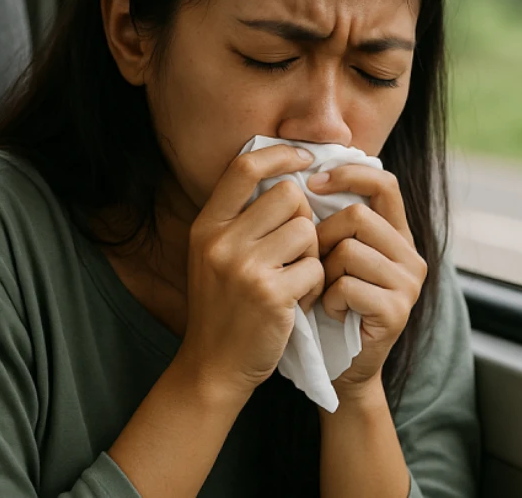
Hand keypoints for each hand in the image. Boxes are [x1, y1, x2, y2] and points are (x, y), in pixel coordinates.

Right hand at [176, 144, 325, 399]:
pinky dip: (314, 285)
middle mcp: (221, 241)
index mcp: (207, 226)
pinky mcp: (271, 295)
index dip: (280, 154)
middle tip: (296, 249)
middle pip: (288, 195)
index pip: (244, 167)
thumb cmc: (223, 308)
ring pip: (306, 230)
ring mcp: (244, 268)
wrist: (213, 366)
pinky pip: (315, 268)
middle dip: (303, 218)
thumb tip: (288, 178)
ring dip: (312, 254)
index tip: (305, 157)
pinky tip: (297, 302)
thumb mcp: (213, 256)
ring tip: (296, 278)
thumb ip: (240, 220)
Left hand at [309, 165, 426, 398]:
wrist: (340, 365)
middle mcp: (411, 256)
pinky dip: (328, 299)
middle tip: (314, 264)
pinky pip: (347, 286)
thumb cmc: (330, 304)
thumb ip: (335, 221)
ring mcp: (408, 285)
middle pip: (357, 216)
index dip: (349, 174)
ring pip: (349, 250)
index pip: (384, 183)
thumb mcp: (334, 256)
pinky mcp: (396, 311)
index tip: (312, 182)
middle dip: (322, 236)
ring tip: (324, 291)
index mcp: (398, 236)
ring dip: (323, 272)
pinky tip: (331, 312)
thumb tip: (307, 173)